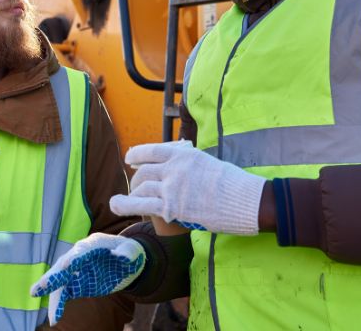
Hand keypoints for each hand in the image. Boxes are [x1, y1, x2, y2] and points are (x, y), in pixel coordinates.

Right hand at [30, 233, 145, 325]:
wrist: (125, 262)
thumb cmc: (128, 252)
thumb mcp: (132, 250)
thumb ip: (127, 252)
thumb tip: (123, 257)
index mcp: (92, 244)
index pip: (81, 251)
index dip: (74, 258)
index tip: (66, 266)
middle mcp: (79, 256)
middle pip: (63, 265)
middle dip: (54, 275)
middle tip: (43, 285)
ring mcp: (75, 270)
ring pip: (60, 281)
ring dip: (50, 291)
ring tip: (38, 299)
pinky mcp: (76, 283)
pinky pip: (64, 294)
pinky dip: (58, 304)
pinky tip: (54, 318)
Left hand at [109, 140, 264, 235]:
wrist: (244, 201)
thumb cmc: (232, 183)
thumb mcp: (208, 162)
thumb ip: (189, 160)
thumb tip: (179, 155)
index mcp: (184, 154)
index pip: (152, 151)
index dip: (137, 155)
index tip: (130, 159)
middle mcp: (174, 168)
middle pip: (143, 171)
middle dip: (136, 180)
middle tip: (136, 187)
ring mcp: (171, 188)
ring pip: (140, 187)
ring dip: (132, 194)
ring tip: (126, 199)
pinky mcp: (171, 208)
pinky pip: (141, 204)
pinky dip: (125, 204)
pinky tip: (116, 204)